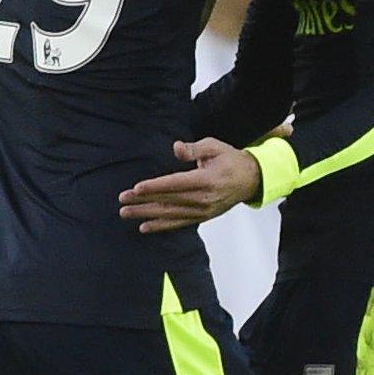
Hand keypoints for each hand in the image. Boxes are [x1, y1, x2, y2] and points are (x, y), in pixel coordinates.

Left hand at [119, 139, 261, 232]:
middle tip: (123, 200)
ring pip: (170, 214)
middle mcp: (203, 199)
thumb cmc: (230, 160)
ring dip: (146, 214)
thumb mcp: (214, 147)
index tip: (137, 188)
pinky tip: (145, 227)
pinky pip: (178, 223)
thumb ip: (194, 149)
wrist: (250, 180)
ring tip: (126, 213)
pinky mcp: (202, 217)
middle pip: (168, 201)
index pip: (175, 184)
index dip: (155, 186)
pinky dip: (161, 226)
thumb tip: (176, 147)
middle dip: (144, 201)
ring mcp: (203, 211)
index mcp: (206, 180)